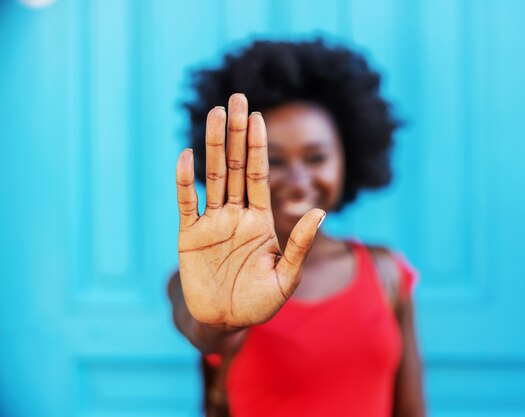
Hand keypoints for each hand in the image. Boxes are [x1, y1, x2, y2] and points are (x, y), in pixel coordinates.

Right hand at [176, 94, 324, 327]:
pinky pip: (186, 203)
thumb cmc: (259, 303)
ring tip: (215, 113)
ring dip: (214, 145)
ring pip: (213, 176)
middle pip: (237, 166)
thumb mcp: (285, 277)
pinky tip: (187, 155)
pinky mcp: (190, 235)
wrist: (225, 321)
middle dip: (237, 133)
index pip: (260, 175)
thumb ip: (299, 244)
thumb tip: (320, 212)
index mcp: (260, 220)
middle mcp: (236, 214)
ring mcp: (212, 222)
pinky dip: (185, 181)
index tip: (258, 116)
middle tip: (236, 98)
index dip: (259, 146)